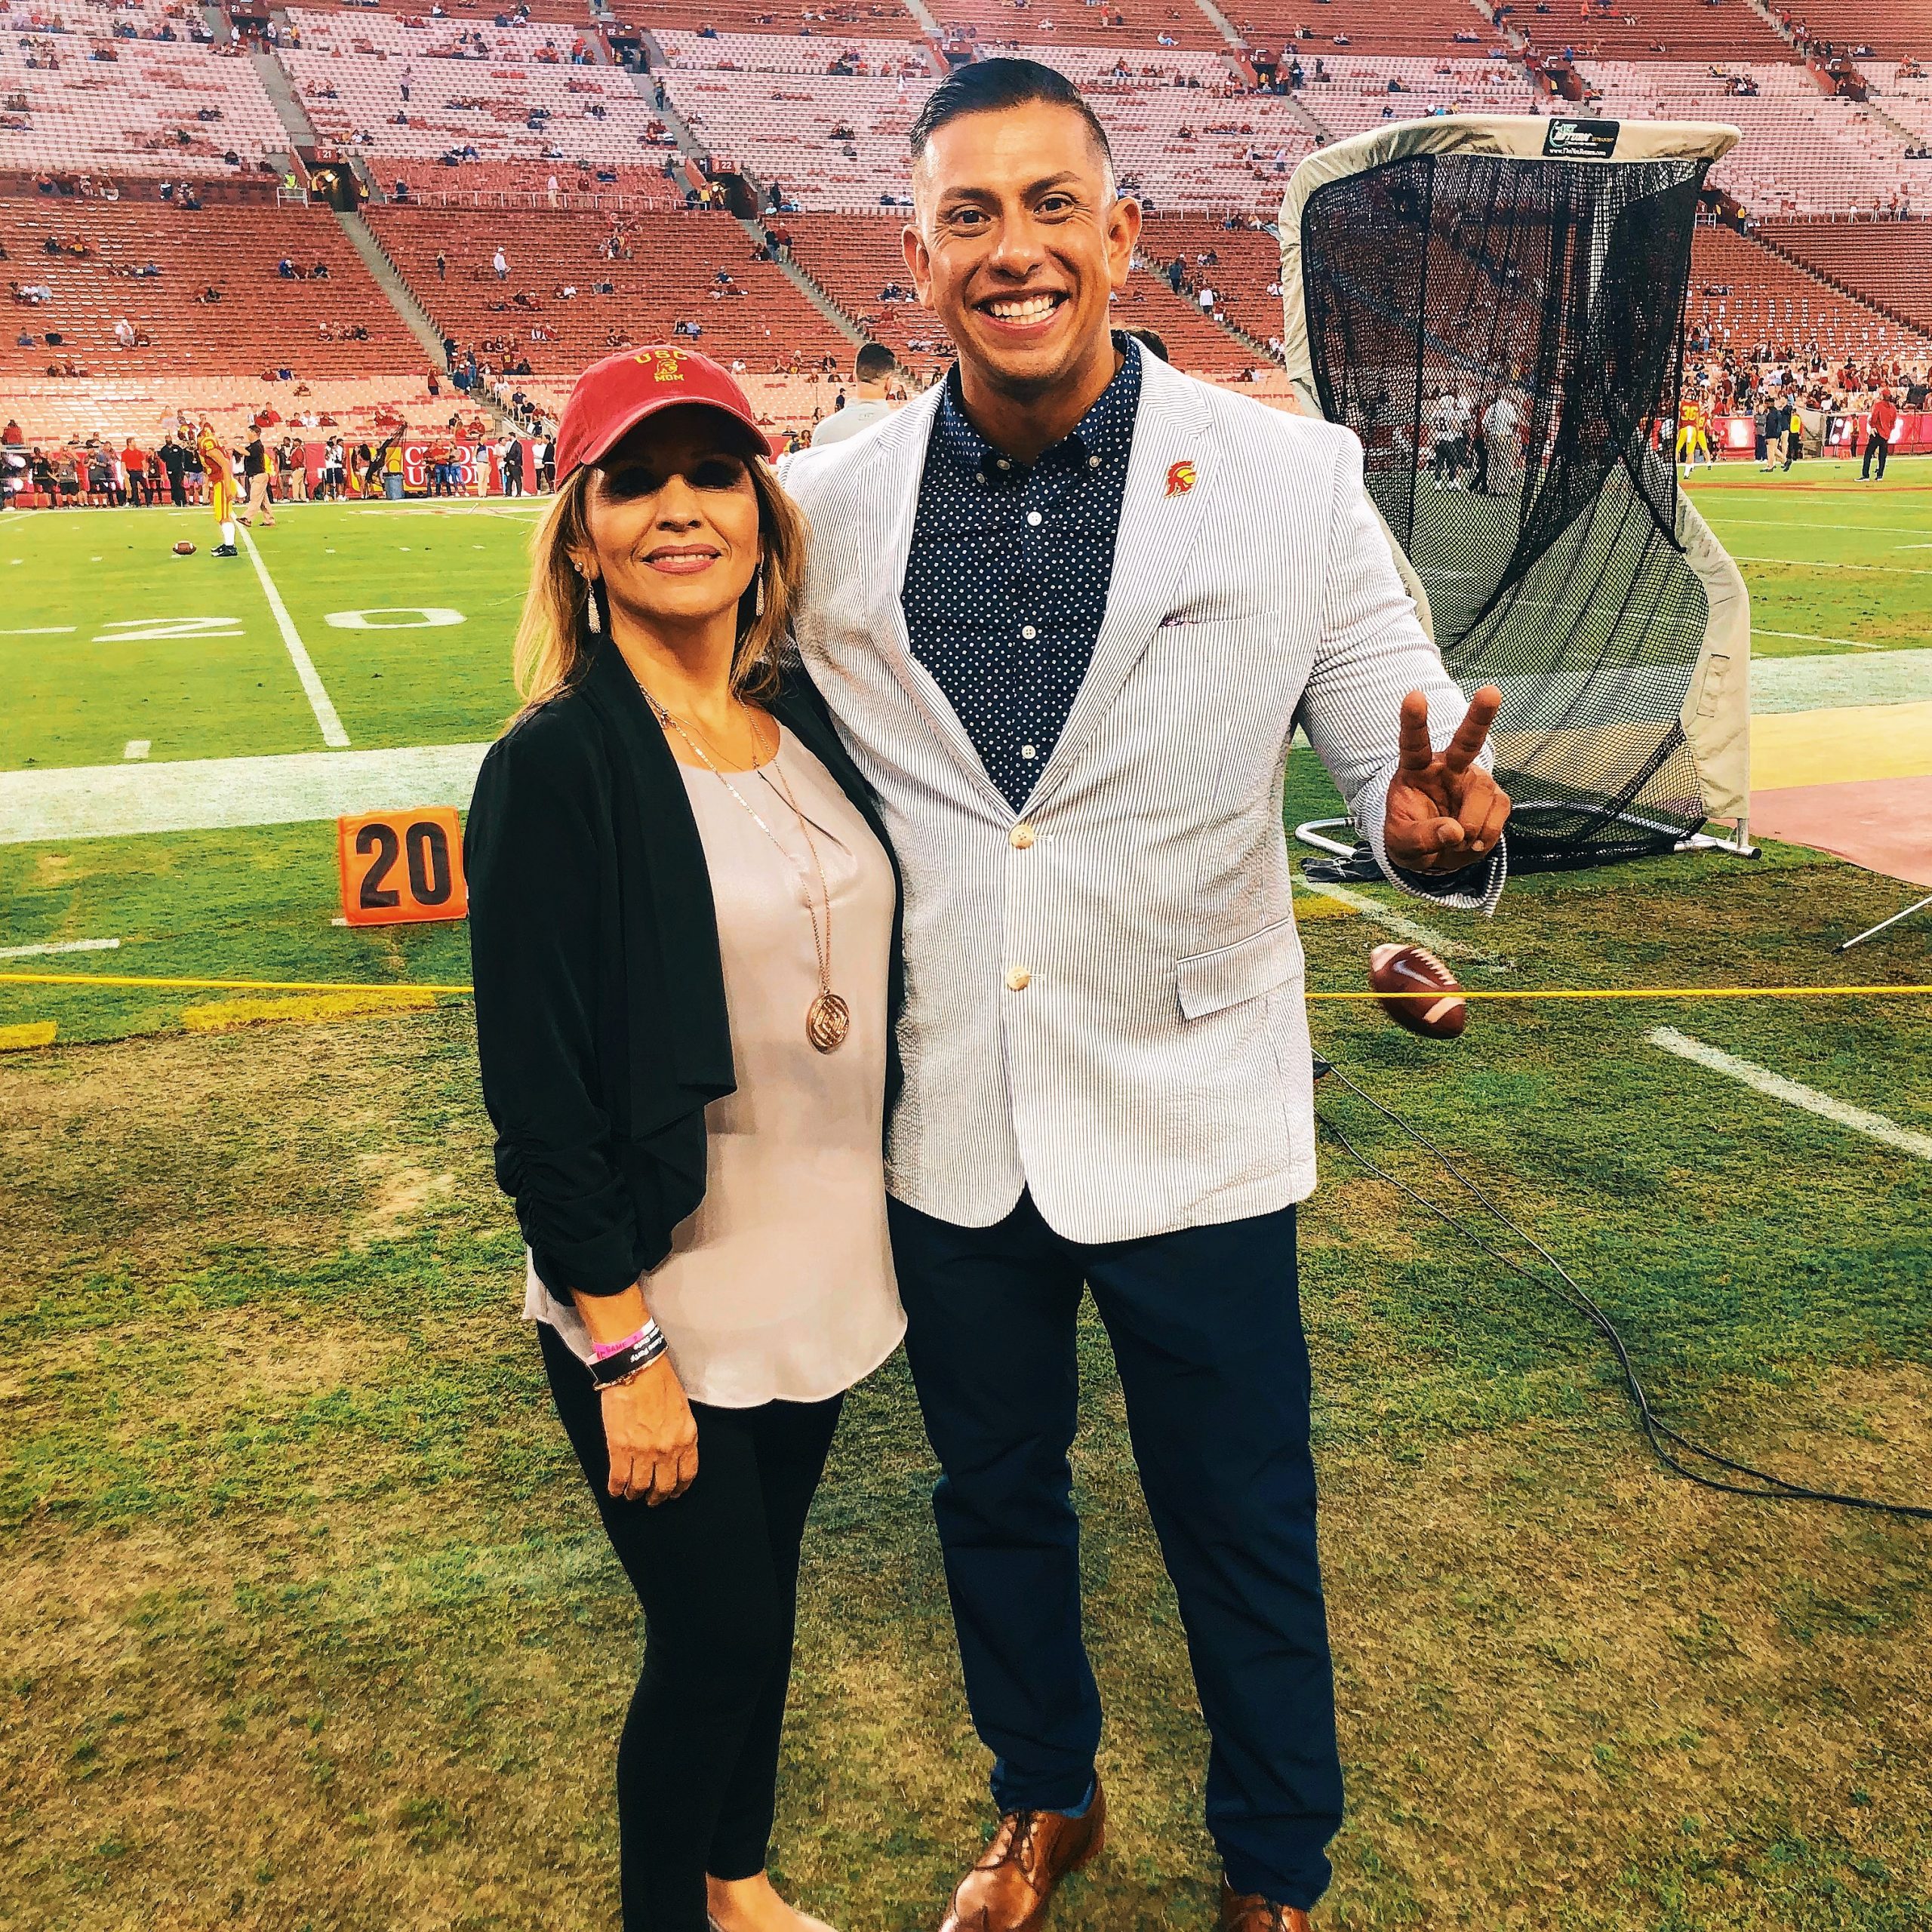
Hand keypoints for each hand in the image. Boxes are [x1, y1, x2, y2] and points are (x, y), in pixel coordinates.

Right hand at [601, 1354, 698, 1506]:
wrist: (636, 1368)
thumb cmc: (659, 1381)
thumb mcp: (681, 1409)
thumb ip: (679, 1433)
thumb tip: (673, 1450)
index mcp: (687, 1438)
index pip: (687, 1474)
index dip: (679, 1488)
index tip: (674, 1492)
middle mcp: (668, 1450)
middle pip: (664, 1486)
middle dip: (657, 1496)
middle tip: (651, 1499)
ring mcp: (643, 1452)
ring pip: (640, 1487)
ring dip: (635, 1494)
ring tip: (631, 1495)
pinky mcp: (620, 1449)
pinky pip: (618, 1479)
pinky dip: (616, 1489)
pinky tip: (615, 1491)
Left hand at [1383, 685, 1510, 874]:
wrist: (1436, 855)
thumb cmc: (1410, 839)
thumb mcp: (1403, 844)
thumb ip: (1422, 838)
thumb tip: (1455, 832)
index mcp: (1416, 770)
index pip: (1413, 744)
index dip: (1413, 722)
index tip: (1414, 696)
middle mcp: (1448, 768)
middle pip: (1466, 740)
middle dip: (1480, 716)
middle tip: (1491, 691)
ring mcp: (1474, 781)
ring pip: (1482, 796)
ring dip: (1470, 827)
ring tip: (1456, 842)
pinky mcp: (1495, 798)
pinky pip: (1498, 814)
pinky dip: (1485, 835)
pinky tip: (1472, 842)